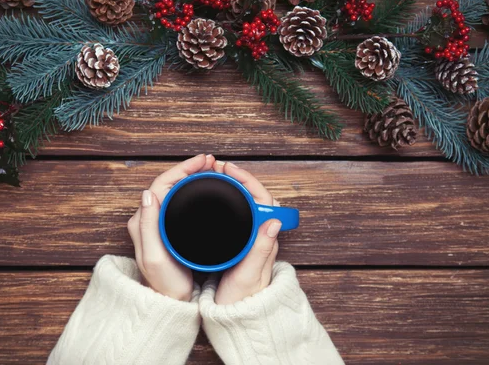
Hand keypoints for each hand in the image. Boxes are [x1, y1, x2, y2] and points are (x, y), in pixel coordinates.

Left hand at [127, 154, 215, 300]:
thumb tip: (148, 193)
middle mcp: (148, 218)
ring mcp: (158, 223)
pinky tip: (206, 187)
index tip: (202, 162)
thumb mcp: (154, 256)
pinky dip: (193, 189)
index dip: (182, 169)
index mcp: (142, 221)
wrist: (169, 302)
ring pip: (175, 190)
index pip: (161, 184)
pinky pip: (180, 200)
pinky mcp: (169, 228)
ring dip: (192, 176)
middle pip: (169, 183)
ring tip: (210, 169)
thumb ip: (148, 225)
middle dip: (189, 168)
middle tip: (211, 162)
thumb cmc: (163, 282)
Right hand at [212, 161, 280, 304]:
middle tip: (218, 169)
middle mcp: (261, 238)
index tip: (229, 170)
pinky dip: (227, 202)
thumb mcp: (248, 276)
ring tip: (215, 177)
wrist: (237, 320)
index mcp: (265, 240)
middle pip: (255, 198)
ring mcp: (251, 241)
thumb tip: (274, 221)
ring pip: (246, 206)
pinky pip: (238, 216)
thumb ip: (261, 250)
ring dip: (233, 188)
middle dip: (238, 179)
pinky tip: (215, 200)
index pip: (263, 200)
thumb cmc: (242, 301)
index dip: (247, 181)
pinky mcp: (241, 246)